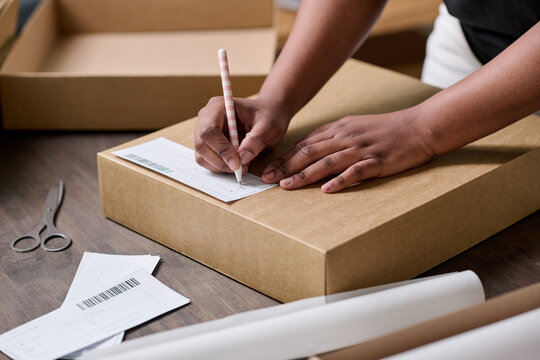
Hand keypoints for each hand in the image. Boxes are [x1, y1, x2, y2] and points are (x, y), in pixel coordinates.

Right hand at [195, 97, 289, 172]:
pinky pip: (207, 161)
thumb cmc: (268, 116)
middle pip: (201, 145)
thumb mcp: (269, 126)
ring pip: (202, 156)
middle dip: (219, 161)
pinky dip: (220, 167)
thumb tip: (243, 157)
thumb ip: (256, 140)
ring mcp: (204, 131)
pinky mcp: (208, 144)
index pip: (209, 131)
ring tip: (242, 166)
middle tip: (240, 169)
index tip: (237, 164)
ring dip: (220, 166)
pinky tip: (237, 164)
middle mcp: (206, 118)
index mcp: (218, 106)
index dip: (221, 149)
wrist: (268, 116)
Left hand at [261, 110, 433, 192]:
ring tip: (287, 186)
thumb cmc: (386, 129)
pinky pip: (356, 171)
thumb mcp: (354, 126)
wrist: (419, 126)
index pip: (305, 144)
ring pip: (327, 162)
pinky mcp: (377, 161)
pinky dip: (340, 180)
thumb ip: (332, 137)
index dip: (284, 158)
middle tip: (266, 179)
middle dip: (285, 167)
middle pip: (309, 152)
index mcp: (338, 129)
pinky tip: (326, 190)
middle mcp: (345, 137)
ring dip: (304, 175)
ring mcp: (361, 149)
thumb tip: (309, 149)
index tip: (268, 169)